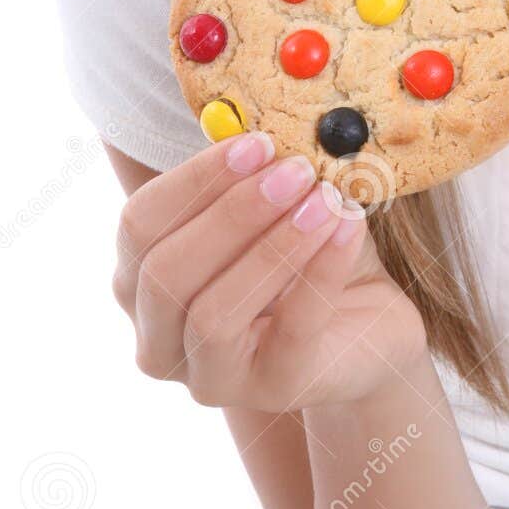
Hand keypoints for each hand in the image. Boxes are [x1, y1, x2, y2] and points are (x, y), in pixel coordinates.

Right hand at [111, 132, 426, 411]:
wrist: (370, 320)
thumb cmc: (305, 255)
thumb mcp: (268, 209)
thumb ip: (248, 175)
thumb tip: (249, 118)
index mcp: (139, 283)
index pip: (139, 227)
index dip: (193, 181)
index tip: (255, 142)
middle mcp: (159, 340)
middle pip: (165, 274)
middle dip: (232, 213)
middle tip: (293, 170)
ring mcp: (210, 377)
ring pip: (213, 313)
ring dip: (274, 245)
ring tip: (325, 199)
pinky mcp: (273, 390)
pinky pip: (289, 330)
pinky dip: (321, 271)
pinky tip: (348, 225)